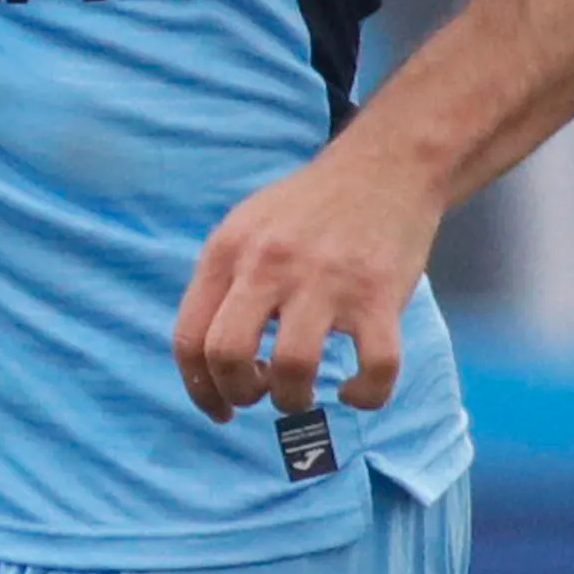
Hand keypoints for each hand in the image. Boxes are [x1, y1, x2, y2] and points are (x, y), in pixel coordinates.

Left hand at [171, 145, 442, 422]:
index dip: (199, 388)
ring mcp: (325, 280)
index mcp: (229, 250)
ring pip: (292, 370)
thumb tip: (208, 361)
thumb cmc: (311, 207)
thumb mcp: (247, 226)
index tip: (220, 407)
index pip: (189, 338)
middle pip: (228, 355)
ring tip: (302, 391)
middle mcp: (270, 264)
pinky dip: (365, 396)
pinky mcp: (378, 296)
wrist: (385, 165)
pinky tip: (356, 390)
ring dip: (292, 400)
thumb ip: (224, 282)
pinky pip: (373, 370)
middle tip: (261, 393)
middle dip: (240, 393)